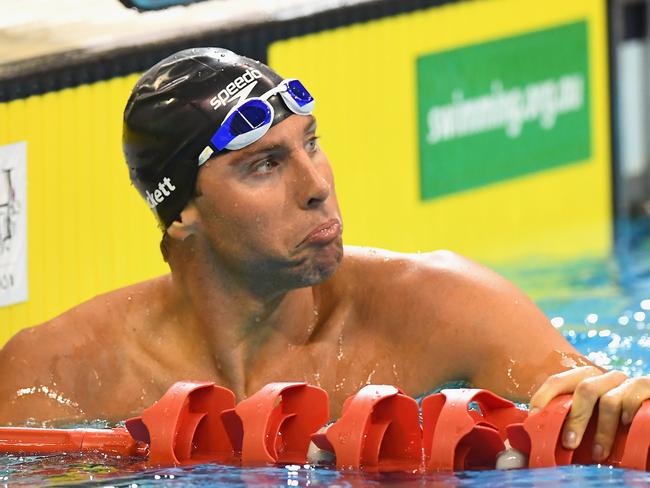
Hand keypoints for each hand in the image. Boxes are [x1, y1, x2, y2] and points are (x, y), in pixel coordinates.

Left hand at [529, 366, 649, 461]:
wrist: (643, 419)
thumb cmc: (610, 426)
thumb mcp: (586, 422)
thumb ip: (565, 423)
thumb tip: (528, 439)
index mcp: (584, 380)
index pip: (558, 380)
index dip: (544, 396)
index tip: (535, 417)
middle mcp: (604, 377)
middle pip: (585, 389)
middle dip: (576, 419)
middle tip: (569, 443)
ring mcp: (626, 382)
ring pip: (610, 399)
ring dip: (603, 430)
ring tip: (598, 453)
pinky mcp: (646, 386)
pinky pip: (636, 393)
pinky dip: (629, 409)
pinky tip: (626, 424)